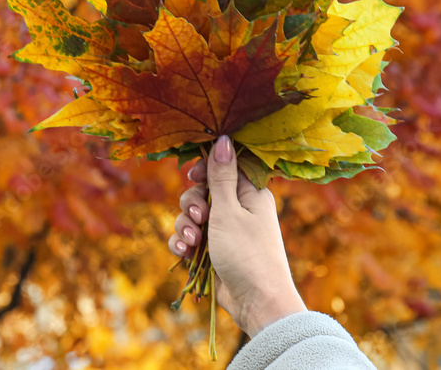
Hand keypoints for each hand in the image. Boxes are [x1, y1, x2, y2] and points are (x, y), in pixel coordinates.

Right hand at [168, 135, 306, 336]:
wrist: (256, 302)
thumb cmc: (248, 253)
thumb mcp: (229, 210)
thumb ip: (220, 176)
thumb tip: (223, 138)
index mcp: (250, 193)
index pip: (224, 167)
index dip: (205, 169)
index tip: (194, 175)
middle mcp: (238, 209)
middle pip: (202, 191)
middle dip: (192, 203)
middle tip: (198, 218)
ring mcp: (224, 231)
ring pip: (192, 215)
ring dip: (185, 226)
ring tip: (191, 241)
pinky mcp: (212, 250)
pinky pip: (190, 237)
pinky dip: (184, 243)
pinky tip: (184, 252)